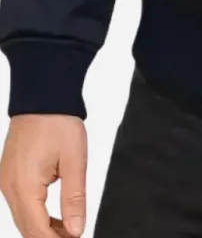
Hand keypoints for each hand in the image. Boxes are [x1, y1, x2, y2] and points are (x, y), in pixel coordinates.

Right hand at [0, 115, 86, 237]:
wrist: (43, 97)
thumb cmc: (59, 123)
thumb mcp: (75, 161)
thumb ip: (74, 199)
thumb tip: (76, 229)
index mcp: (24, 187)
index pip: (37, 231)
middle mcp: (9, 188)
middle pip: (27, 229)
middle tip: (74, 236)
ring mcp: (6, 181)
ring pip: (23, 218)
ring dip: (43, 229)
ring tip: (69, 231)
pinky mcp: (9, 175)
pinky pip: (20, 204)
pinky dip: (36, 214)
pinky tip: (54, 217)